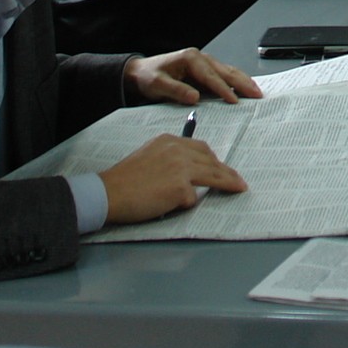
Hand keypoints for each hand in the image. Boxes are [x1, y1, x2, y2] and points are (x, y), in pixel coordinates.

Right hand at [99, 133, 246, 224]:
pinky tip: (175, 206)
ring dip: (228, 183)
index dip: (213, 160)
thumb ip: (169, 158)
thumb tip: (188, 172)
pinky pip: (192, 198)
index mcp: (169, 141)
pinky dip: (186, 204)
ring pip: (213, 176)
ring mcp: (181, 168)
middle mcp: (178, 150)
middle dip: (226, 171)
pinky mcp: (180, 188)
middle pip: (211, 161)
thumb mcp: (148, 156)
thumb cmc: (124, 180)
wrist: (108, 192)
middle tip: (237, 180)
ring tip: (239, 188)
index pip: (201, 148)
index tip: (222, 167)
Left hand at [125, 47, 259, 104]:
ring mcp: (204, 62)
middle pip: (225, 70)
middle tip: (256, 94)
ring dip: (242, 81)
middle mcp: (200, 57)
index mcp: (190, 58)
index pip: (210, 76)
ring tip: (256, 91)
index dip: (223, 89)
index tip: (234, 100)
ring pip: (228, 71)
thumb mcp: (157, 85)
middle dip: (242, 82)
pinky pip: (223, 74)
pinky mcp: (204, 69)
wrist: (140, 72)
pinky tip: (244, 87)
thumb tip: (195, 97)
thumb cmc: (148, 77)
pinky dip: (235, 81)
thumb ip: (176, 90)